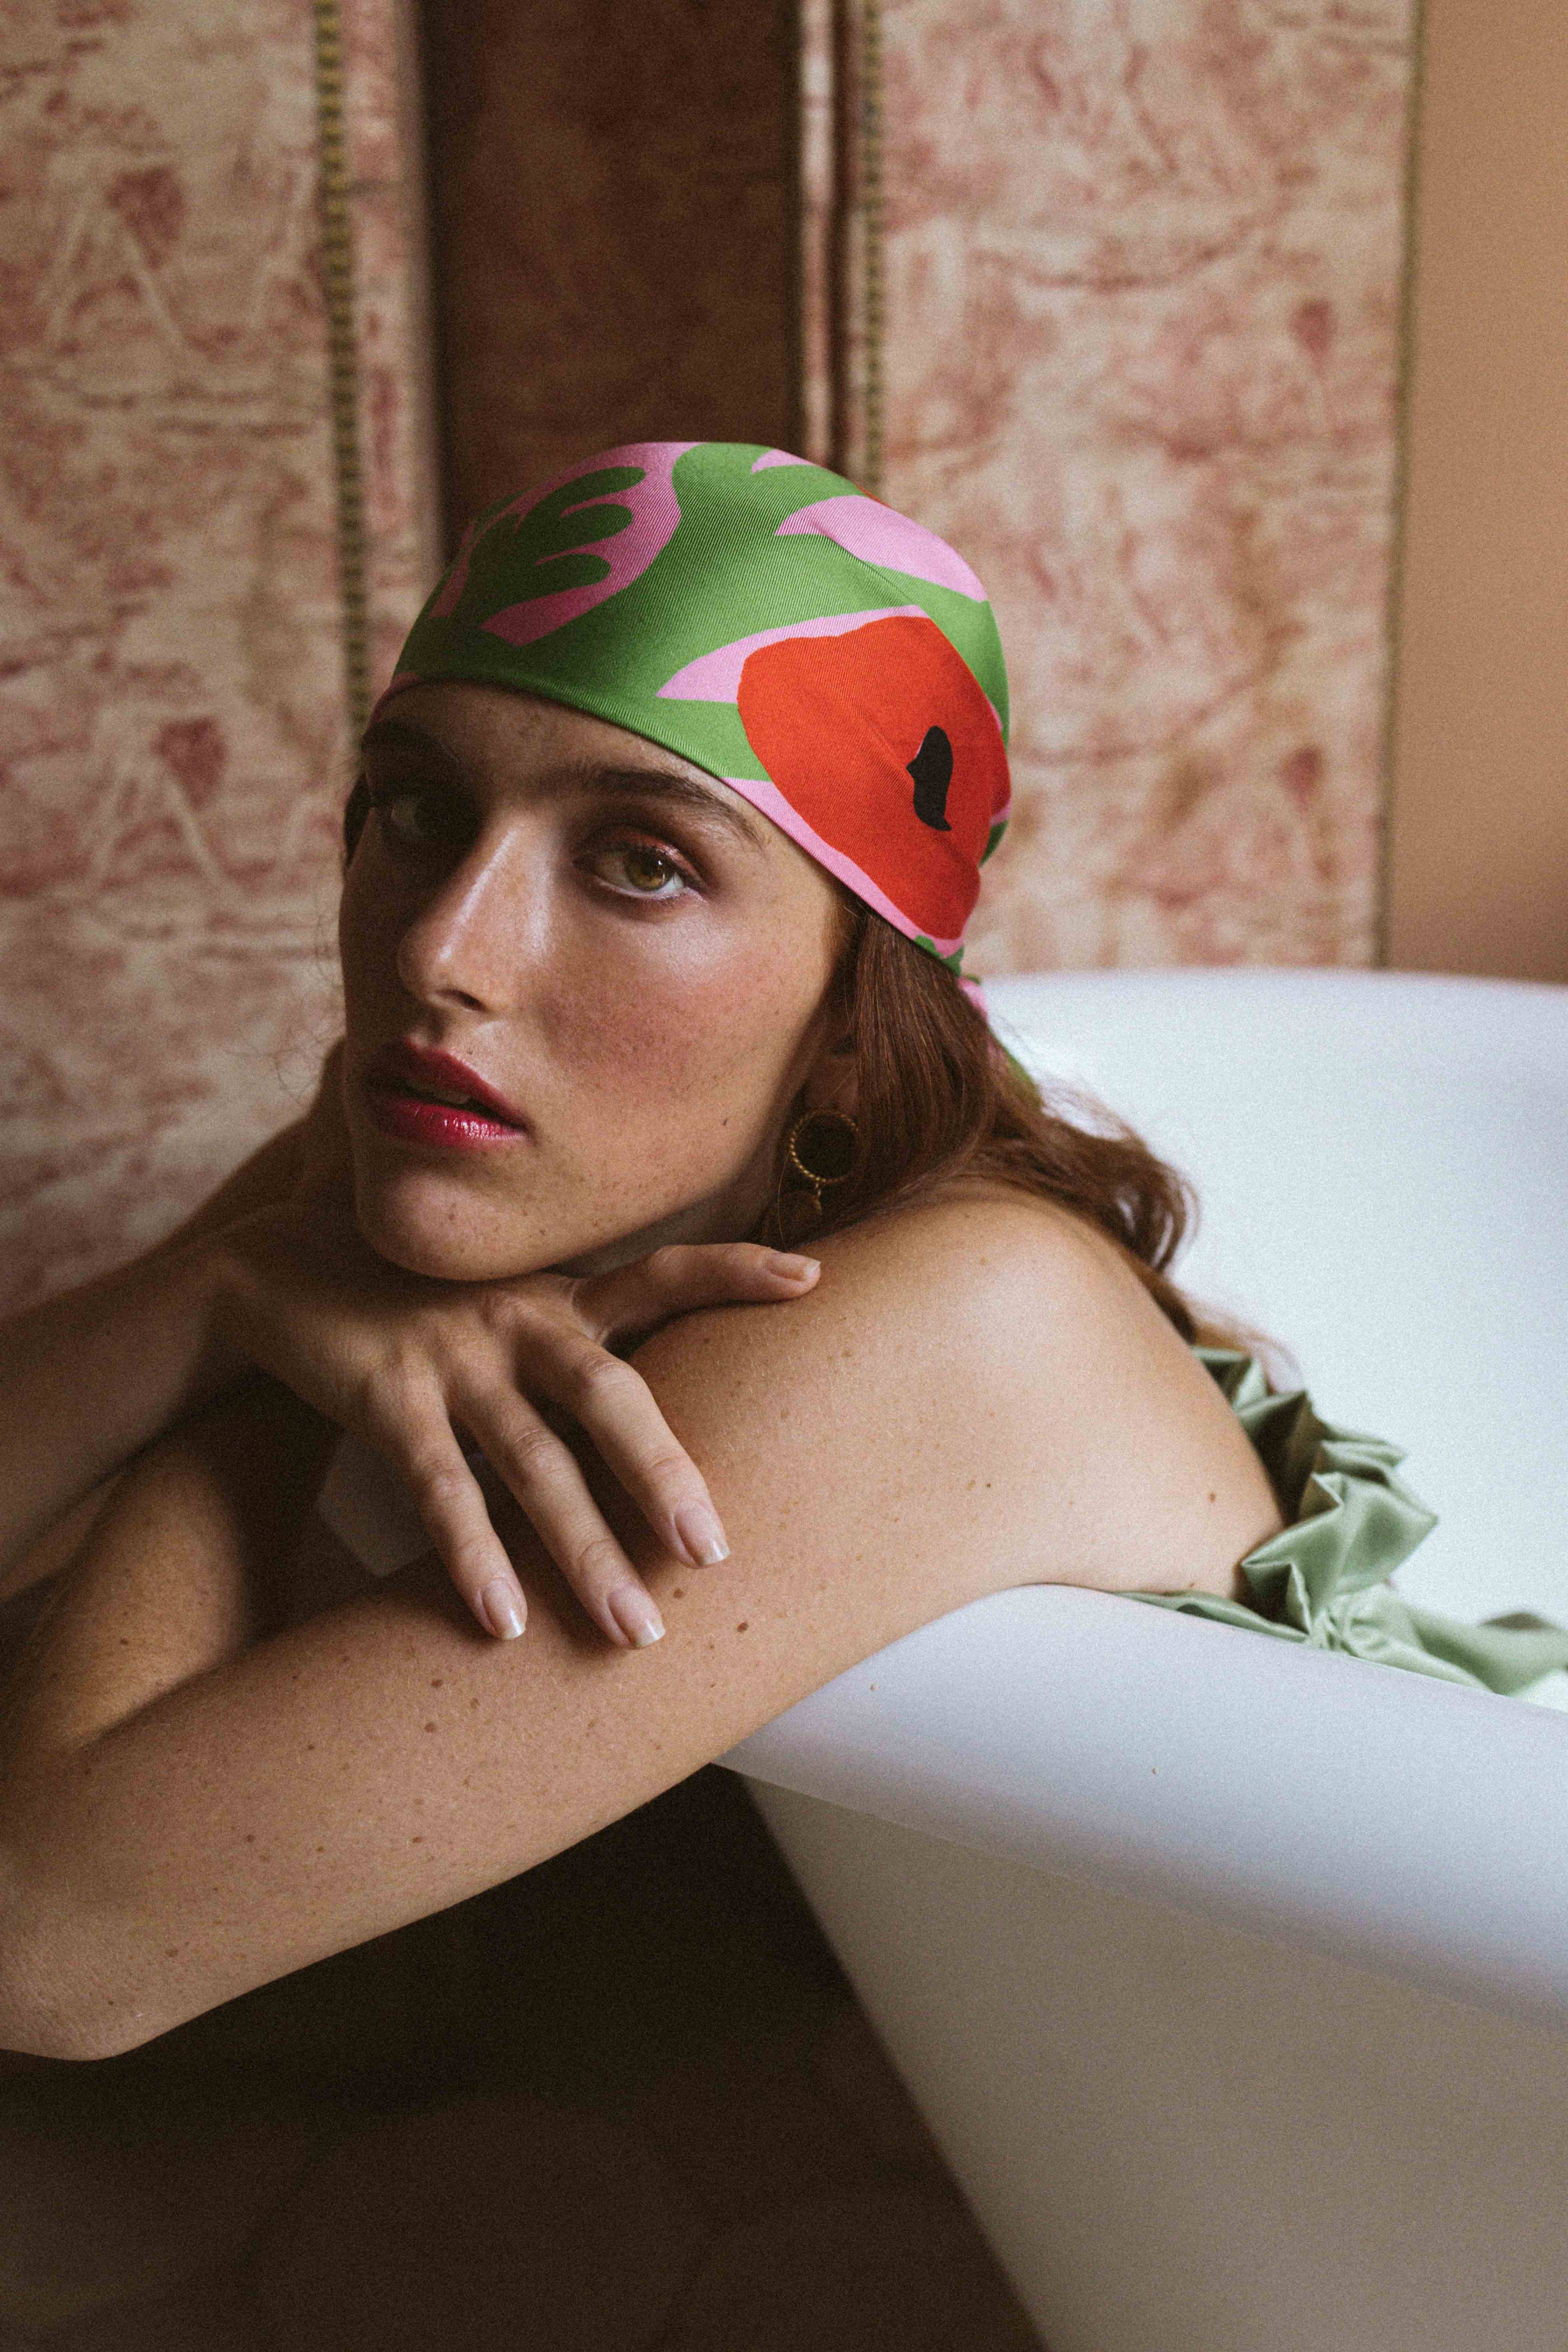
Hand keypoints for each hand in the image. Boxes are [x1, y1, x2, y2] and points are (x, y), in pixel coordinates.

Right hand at [212, 1181, 819, 1646]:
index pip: (662, 1272)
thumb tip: (674, 1415)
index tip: (812, 1280)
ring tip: (633, 1631)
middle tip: (714, 1554)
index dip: (733, 1272)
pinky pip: (440, 1490)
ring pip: (533, 1462)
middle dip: (663, 1475)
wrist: (282, 1274)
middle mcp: (519, 1319)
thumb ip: (586, 1347)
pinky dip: (474, 1558)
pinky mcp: (386, 1397)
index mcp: (561, 1297)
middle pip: (610, 1394)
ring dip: (582, 1551)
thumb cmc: (426, 1310)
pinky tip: (505, 1623)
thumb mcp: (512, 1308)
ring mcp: (453, 1358)